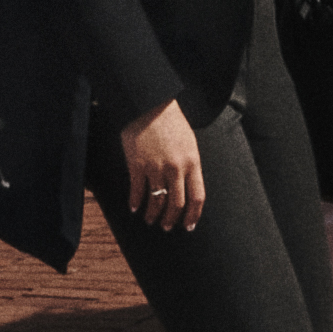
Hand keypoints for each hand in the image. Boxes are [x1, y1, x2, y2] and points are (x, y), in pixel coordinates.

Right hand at [118, 101, 204, 232]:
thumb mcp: (190, 144)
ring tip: (151, 220)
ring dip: (154, 214)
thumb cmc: (172, 123)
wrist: (151, 104)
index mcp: (192, 163)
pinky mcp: (137, 164)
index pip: (197, 197)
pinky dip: (136, 202)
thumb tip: (187, 188)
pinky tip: (134, 207)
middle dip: (172, 219)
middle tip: (167, 227)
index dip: (193, 215)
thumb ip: (190, 166)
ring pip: (157, 200)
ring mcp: (156, 167)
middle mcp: (176, 168)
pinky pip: (138, 190)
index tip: (189, 226)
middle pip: (177, 203)